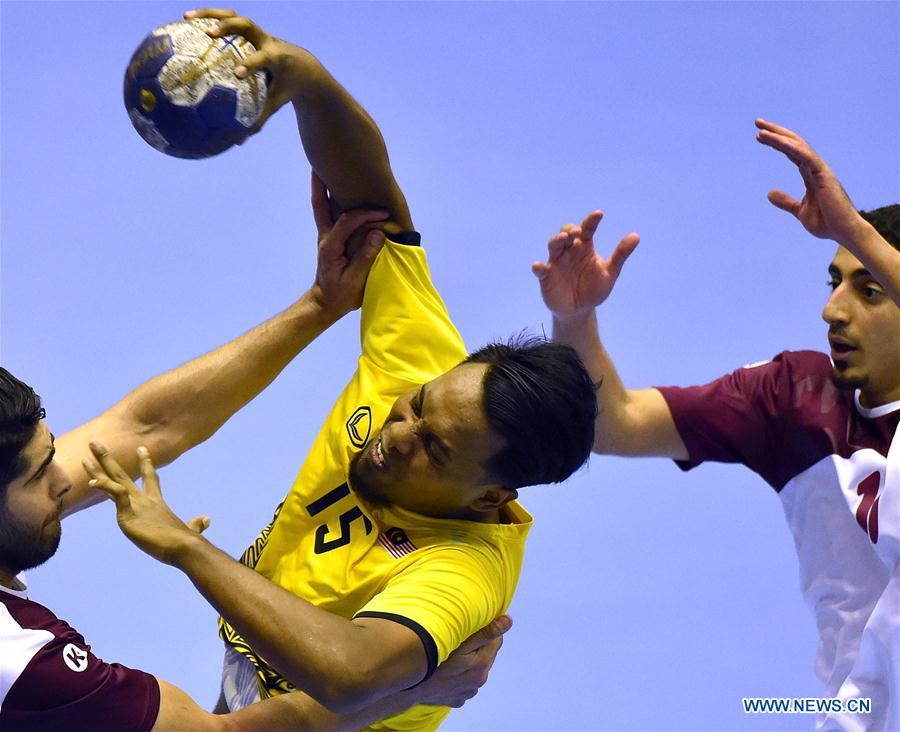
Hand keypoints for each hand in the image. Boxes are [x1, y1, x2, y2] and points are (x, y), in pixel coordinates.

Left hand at [82, 444, 208, 564]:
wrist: (183, 546)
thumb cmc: (185, 541)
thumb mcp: (190, 530)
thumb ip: (196, 524)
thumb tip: (206, 520)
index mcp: (156, 503)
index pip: (151, 479)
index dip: (145, 464)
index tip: (142, 449)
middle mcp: (144, 500)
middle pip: (123, 474)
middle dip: (108, 459)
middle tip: (98, 443)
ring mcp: (136, 504)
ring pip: (114, 481)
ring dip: (99, 468)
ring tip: (86, 455)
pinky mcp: (129, 512)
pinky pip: (114, 493)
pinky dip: (104, 486)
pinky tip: (92, 482)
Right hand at [185, 8, 319, 132]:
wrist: (302, 64)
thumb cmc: (287, 88)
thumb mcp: (276, 102)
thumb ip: (259, 119)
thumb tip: (239, 141)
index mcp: (277, 59)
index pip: (263, 59)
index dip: (251, 64)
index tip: (237, 73)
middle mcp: (267, 41)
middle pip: (247, 26)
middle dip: (228, 28)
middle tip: (209, 34)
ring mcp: (258, 32)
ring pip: (235, 16)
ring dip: (211, 14)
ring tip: (187, 17)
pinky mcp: (249, 29)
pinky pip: (228, 19)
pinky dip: (209, 17)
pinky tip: (186, 20)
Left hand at [309, 172, 387, 315]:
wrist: (325, 303)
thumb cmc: (341, 294)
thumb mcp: (355, 280)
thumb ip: (365, 257)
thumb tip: (378, 234)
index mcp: (331, 246)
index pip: (347, 221)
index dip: (365, 215)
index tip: (383, 214)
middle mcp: (325, 237)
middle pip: (320, 204)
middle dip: (321, 184)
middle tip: (320, 162)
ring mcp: (326, 236)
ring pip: (321, 206)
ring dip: (321, 187)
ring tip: (321, 166)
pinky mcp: (330, 239)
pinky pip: (327, 213)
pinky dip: (328, 198)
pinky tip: (334, 188)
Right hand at [413, 615, 511, 707]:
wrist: (410, 687)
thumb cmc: (434, 659)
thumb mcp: (460, 641)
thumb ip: (486, 632)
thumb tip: (508, 621)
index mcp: (482, 664)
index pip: (496, 641)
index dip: (487, 630)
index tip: (474, 626)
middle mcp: (478, 681)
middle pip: (487, 656)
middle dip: (478, 646)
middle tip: (461, 638)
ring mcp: (467, 692)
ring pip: (475, 670)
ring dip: (469, 661)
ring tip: (452, 654)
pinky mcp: (457, 699)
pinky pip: (464, 683)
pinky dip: (460, 675)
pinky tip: (448, 670)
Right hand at [532, 211, 639, 320]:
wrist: (580, 311)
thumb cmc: (594, 289)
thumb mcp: (610, 272)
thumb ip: (620, 254)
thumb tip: (636, 236)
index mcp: (585, 247)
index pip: (587, 229)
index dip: (591, 221)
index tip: (598, 214)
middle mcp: (569, 251)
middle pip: (566, 234)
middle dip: (570, 230)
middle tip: (577, 232)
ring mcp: (556, 263)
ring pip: (553, 246)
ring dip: (557, 241)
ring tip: (564, 239)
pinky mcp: (546, 277)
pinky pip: (540, 270)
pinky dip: (538, 267)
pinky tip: (539, 266)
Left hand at [755, 118, 868, 244]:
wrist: (843, 232)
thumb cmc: (826, 222)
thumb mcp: (799, 211)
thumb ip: (785, 201)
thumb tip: (769, 193)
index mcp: (809, 174)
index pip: (790, 152)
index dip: (776, 142)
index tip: (759, 136)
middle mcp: (814, 168)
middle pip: (793, 143)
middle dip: (775, 132)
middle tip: (757, 122)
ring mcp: (820, 170)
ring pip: (798, 146)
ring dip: (779, 137)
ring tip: (760, 131)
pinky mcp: (823, 175)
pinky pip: (806, 157)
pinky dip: (792, 148)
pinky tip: (778, 141)